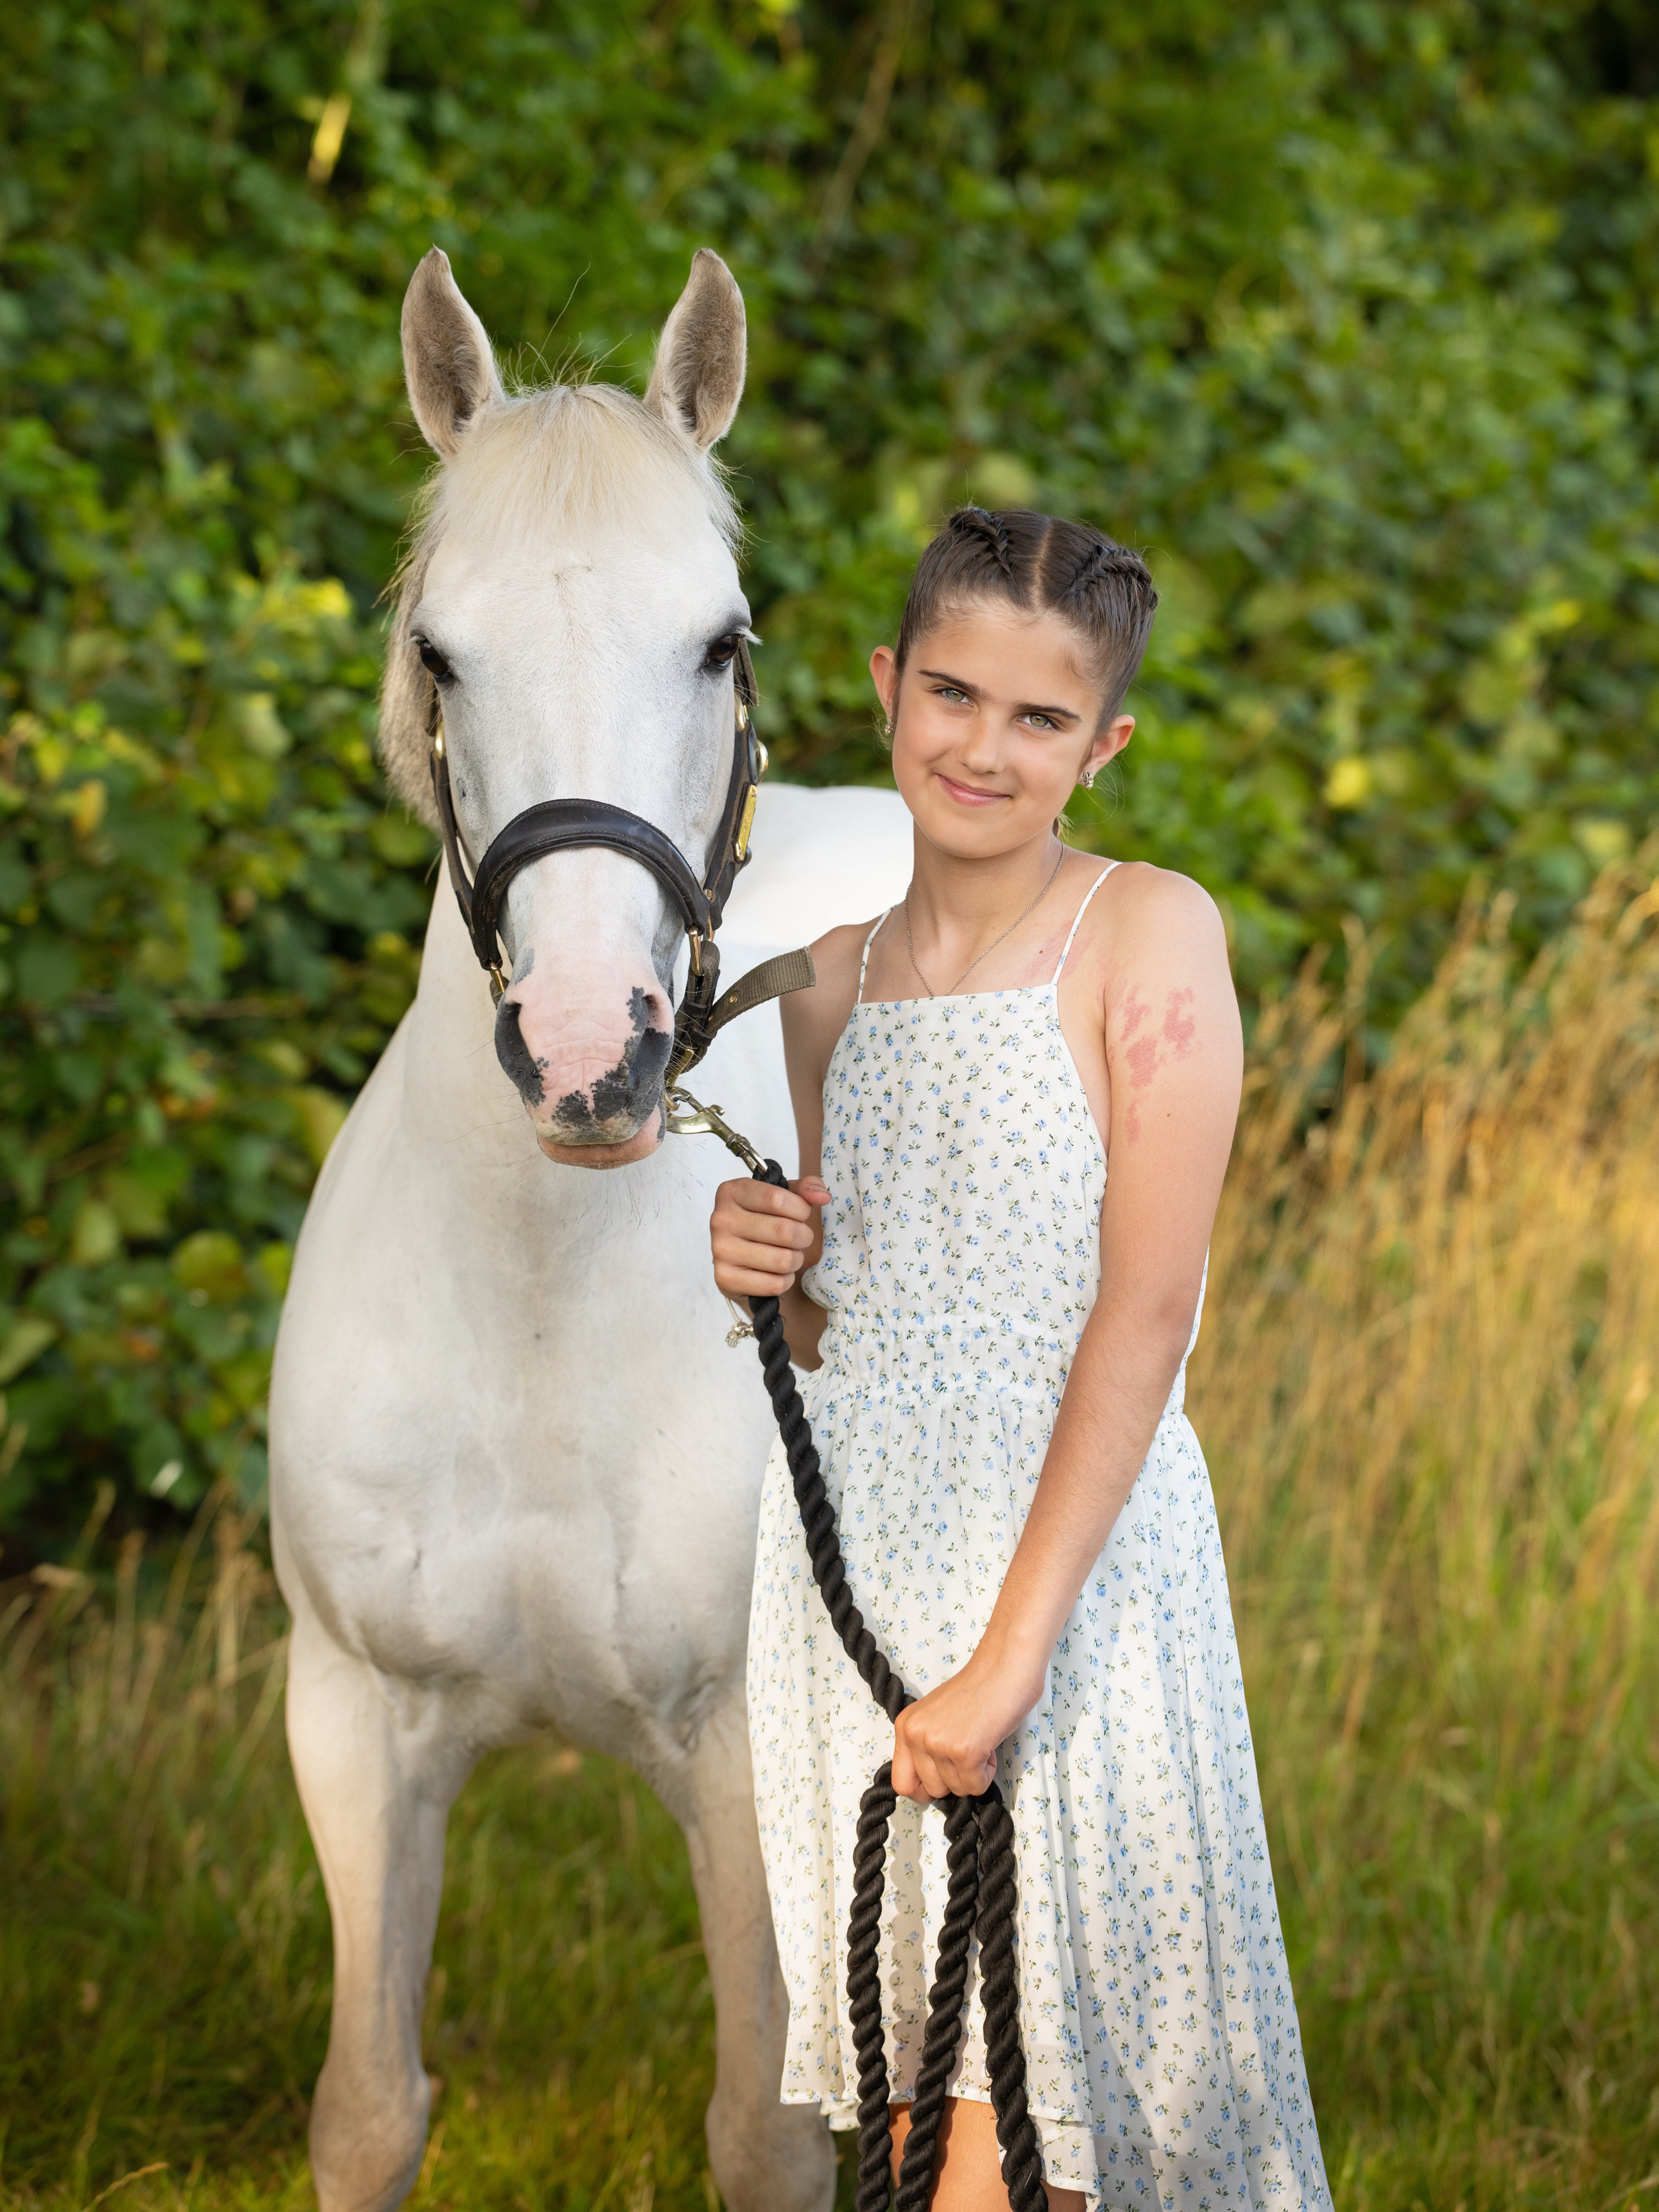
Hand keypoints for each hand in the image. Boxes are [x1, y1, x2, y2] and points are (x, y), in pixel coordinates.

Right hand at [710, 1175, 828, 1301]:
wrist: (737, 1259)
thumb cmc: (763, 1222)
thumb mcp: (781, 1197)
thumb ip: (803, 1189)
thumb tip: (822, 1196)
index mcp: (732, 1192)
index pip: (777, 1198)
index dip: (801, 1209)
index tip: (801, 1213)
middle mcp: (721, 1220)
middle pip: (784, 1231)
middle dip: (803, 1237)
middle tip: (799, 1238)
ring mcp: (720, 1251)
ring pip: (783, 1260)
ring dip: (795, 1260)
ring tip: (787, 1255)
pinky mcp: (725, 1279)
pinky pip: (774, 1284)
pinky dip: (785, 1280)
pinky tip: (775, 1273)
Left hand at [890, 1644, 1046, 1802]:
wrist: (1005, 1667)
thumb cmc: (978, 1691)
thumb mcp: (936, 1718)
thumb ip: (926, 1747)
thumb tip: (926, 1787)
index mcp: (905, 1725)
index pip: (901, 1782)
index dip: (923, 1790)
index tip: (942, 1781)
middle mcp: (915, 1734)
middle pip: (932, 1790)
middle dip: (955, 1779)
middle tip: (968, 1749)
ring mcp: (938, 1743)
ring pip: (957, 1790)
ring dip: (974, 1773)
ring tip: (980, 1740)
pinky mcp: (964, 1751)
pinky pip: (976, 1786)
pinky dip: (988, 1773)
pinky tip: (989, 1745)